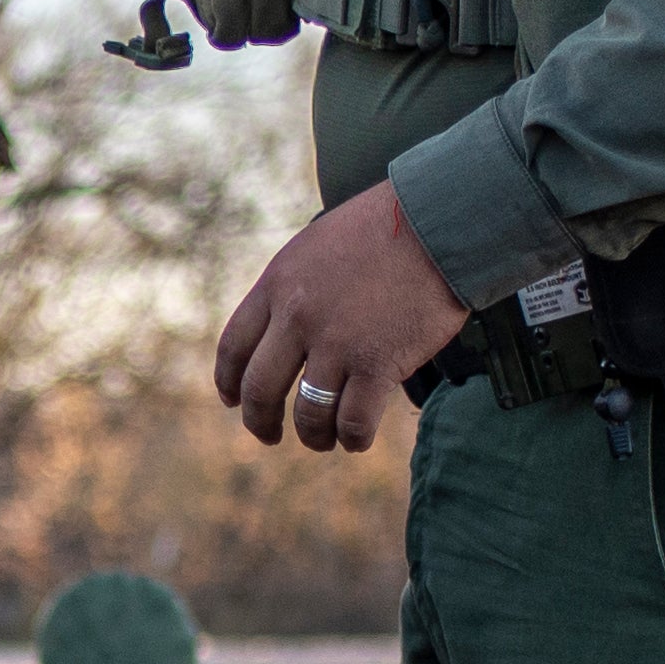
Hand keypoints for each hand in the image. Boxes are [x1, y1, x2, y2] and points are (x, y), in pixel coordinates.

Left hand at [213, 190, 468, 456]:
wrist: (435, 223)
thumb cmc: (386, 229)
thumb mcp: (317, 246)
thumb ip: (294, 287)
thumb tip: (285, 328)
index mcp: (278, 284)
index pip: (234, 346)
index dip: (229, 382)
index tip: (233, 401)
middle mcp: (298, 317)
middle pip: (261, 388)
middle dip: (261, 421)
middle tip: (268, 436)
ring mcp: (336, 343)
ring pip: (308, 414)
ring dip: (313, 435)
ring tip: (324, 440)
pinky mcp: (377, 365)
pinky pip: (353, 422)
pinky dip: (352, 439)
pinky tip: (357, 439)